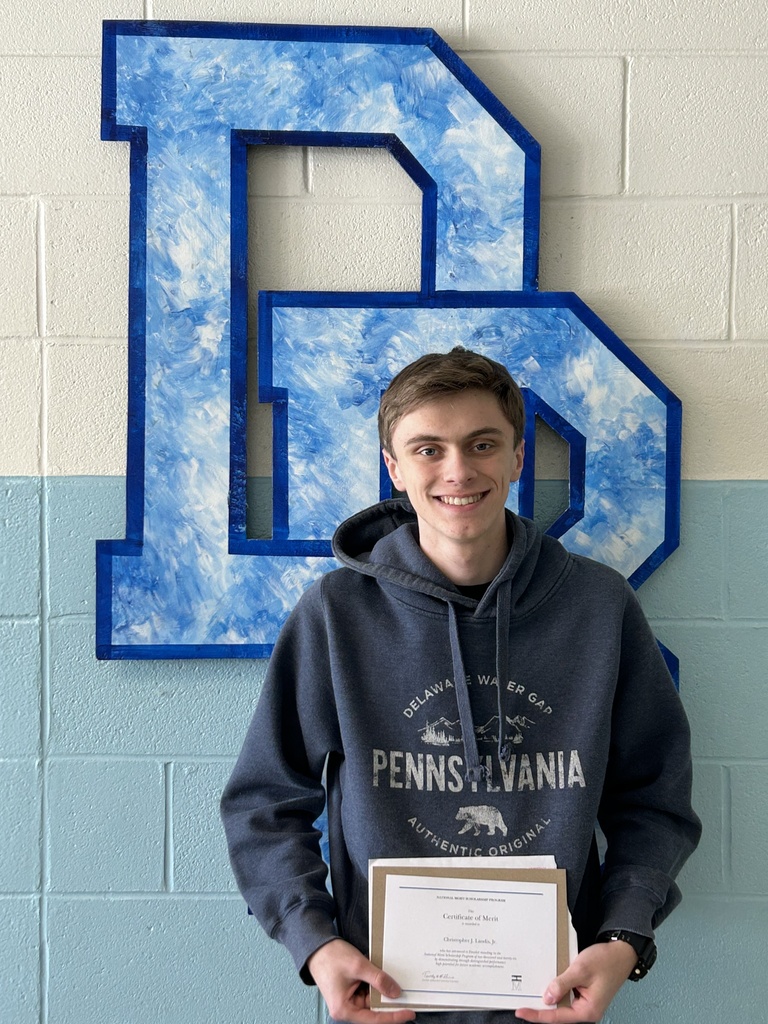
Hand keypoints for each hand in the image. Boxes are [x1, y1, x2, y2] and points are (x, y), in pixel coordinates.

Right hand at [307, 938, 416, 1023]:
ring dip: (381, 991)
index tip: (409, 1013)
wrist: (317, 945)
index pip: (374, 1019)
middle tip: (406, 996)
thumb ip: (378, 980)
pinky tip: (381, 978)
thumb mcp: (359, 966)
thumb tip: (395, 992)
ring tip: (391, 980)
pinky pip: (366, 992)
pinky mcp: (349, 992)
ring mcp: (347, 1000)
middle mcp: (346, 1009)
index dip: (393, 1016)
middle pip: (373, 1010)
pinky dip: (375, 985)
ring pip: (371, 1000)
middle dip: (388, 1002)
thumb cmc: (331, 956)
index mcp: (344, 1010)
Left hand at [514, 939, 638, 1022]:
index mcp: (588, 1011)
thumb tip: (547, 998)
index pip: (557, 1017)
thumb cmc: (607, 961)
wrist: (621, 953)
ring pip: (562, 1004)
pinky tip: (549, 983)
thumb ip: (562, 984)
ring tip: (533, 991)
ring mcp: (585, 1003)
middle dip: (542, 1007)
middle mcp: (587, 1011)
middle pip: (559, 1013)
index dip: (538, 1015)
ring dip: (550, 997)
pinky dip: (557, 990)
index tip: (522, 1012)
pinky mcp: (584, 995)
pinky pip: (567, 996)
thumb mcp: (581, 970)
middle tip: (523, 1002)